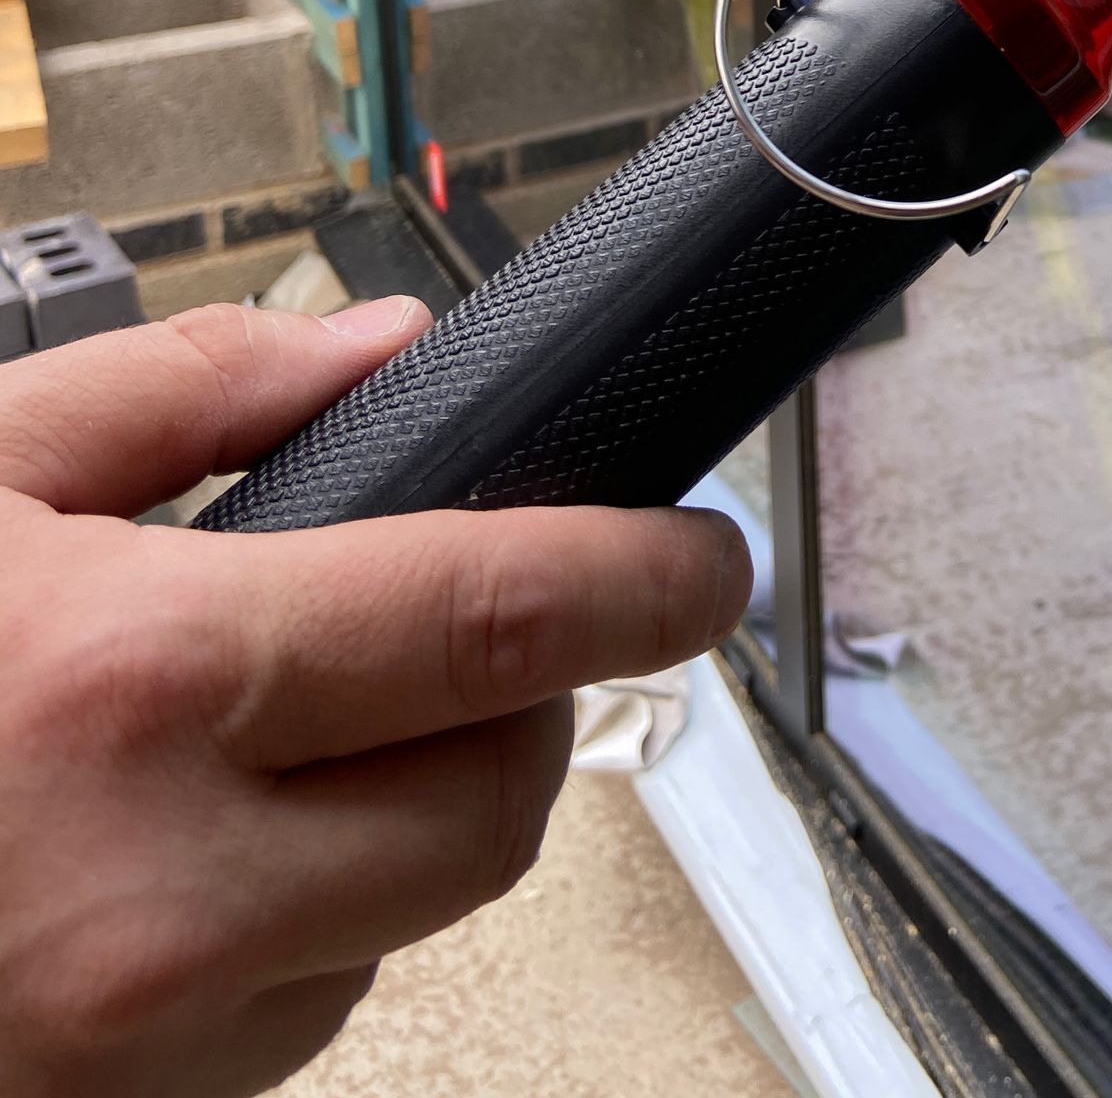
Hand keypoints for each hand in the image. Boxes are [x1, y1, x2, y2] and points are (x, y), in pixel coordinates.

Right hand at [0, 300, 749, 1097]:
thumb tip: (383, 351)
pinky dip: (306, 926)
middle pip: (498, 802)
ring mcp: (139, 1049)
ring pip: (408, 924)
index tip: (706, 558)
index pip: (496, 617)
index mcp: (136, 686)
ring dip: (405, 817)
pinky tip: (198, 852)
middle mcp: (160, 894)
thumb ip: (189, 391)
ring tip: (284, 734)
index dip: (642, 577)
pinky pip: (300, 1022)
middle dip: (531, 706)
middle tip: (484, 632)